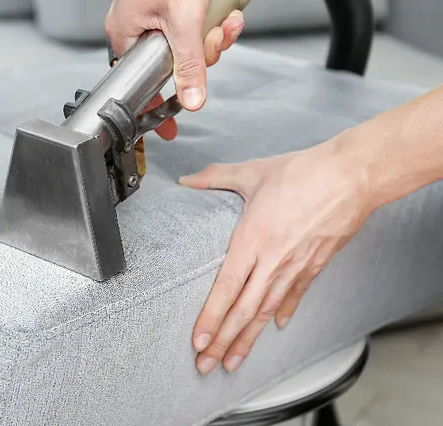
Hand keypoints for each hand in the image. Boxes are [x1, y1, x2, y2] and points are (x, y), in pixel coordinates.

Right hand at [105, 0, 243, 140]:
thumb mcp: (185, 20)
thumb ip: (189, 65)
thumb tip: (191, 100)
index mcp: (125, 36)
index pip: (142, 84)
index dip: (161, 104)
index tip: (169, 129)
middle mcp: (133, 29)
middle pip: (172, 65)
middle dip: (202, 56)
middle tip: (214, 40)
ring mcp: (150, 16)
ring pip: (186, 46)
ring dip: (212, 38)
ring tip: (224, 21)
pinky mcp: (167, 5)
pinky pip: (190, 28)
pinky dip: (210, 24)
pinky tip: (223, 14)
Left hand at [179, 142, 375, 374]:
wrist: (351, 176)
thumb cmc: (302, 173)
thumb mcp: (251, 172)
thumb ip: (214, 178)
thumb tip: (187, 180)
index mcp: (252, 240)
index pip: (226, 288)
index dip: (211, 318)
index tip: (198, 341)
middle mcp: (272, 261)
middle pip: (244, 310)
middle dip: (223, 342)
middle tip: (206, 365)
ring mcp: (295, 266)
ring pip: (267, 311)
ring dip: (248, 339)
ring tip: (233, 361)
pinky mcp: (315, 265)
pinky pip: (295, 295)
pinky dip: (283, 312)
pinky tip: (275, 327)